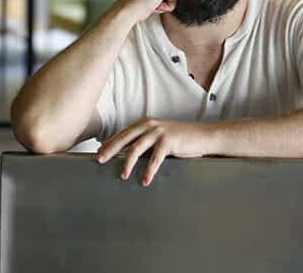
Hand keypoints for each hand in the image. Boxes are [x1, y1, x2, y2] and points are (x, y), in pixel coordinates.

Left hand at [96, 118, 211, 185]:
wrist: (203, 135)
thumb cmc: (180, 138)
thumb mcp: (160, 136)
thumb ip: (145, 141)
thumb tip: (129, 154)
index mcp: (145, 123)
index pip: (123, 133)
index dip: (110, 142)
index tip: (99, 152)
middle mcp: (150, 125)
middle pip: (125, 138)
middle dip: (111, 149)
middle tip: (100, 160)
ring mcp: (159, 132)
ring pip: (137, 148)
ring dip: (128, 163)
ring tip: (123, 175)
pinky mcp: (169, 141)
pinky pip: (155, 158)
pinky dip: (149, 171)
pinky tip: (145, 180)